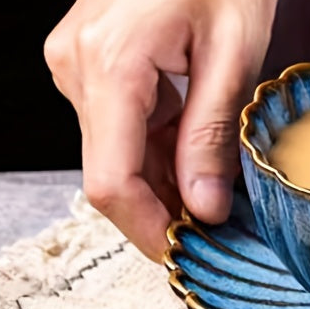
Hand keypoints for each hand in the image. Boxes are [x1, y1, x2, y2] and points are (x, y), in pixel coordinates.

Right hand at [44, 0, 280, 260]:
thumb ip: (210, 137)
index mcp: (110, 63)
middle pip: (110, 175)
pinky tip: (191, 161)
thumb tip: (202, 210)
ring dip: (161, 186)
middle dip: (160, 212)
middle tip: (213, 233)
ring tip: (212, 193)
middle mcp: (78, 67)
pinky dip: (154, 156)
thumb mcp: (232, 52)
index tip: (182, 256)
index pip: (110, 182)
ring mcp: (77, 65)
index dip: (145, 231)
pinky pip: (118, 131)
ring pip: (115, 157)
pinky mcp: (89, 65)